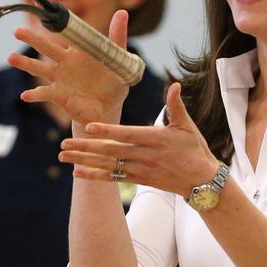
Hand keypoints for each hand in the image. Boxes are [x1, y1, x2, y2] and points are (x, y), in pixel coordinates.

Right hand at [8, 10, 129, 126]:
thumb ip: (117, 37)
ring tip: (11, 58)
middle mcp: (65, 62)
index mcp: (80, 50)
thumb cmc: (113, 82)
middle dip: (32, 39)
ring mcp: (60, 78)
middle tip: (17, 31)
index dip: (54, 22)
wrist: (107, 110)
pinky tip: (25, 96)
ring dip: (25, 64)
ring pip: (39, 68)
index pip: (65, 32)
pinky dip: (35, 95)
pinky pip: (44, 94)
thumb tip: (122, 12)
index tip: (41, 10)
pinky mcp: (59, 95)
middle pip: (46, 47)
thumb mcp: (119, 59)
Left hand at [58, 81, 218, 196]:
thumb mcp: (187, 126)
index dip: (108, 131)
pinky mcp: (140, 180)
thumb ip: (176, 105)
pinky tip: (77, 172)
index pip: (127, 134)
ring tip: (64, 156)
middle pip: (111, 151)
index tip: (88, 127)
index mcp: (156, 139)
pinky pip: (113, 178)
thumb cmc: (195, 149)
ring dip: (84, 160)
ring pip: (108, 165)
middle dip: (86, 147)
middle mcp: (145, 156)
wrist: (202, 182)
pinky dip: (95, 175)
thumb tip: (175, 84)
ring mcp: (141, 169)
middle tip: (63, 143)